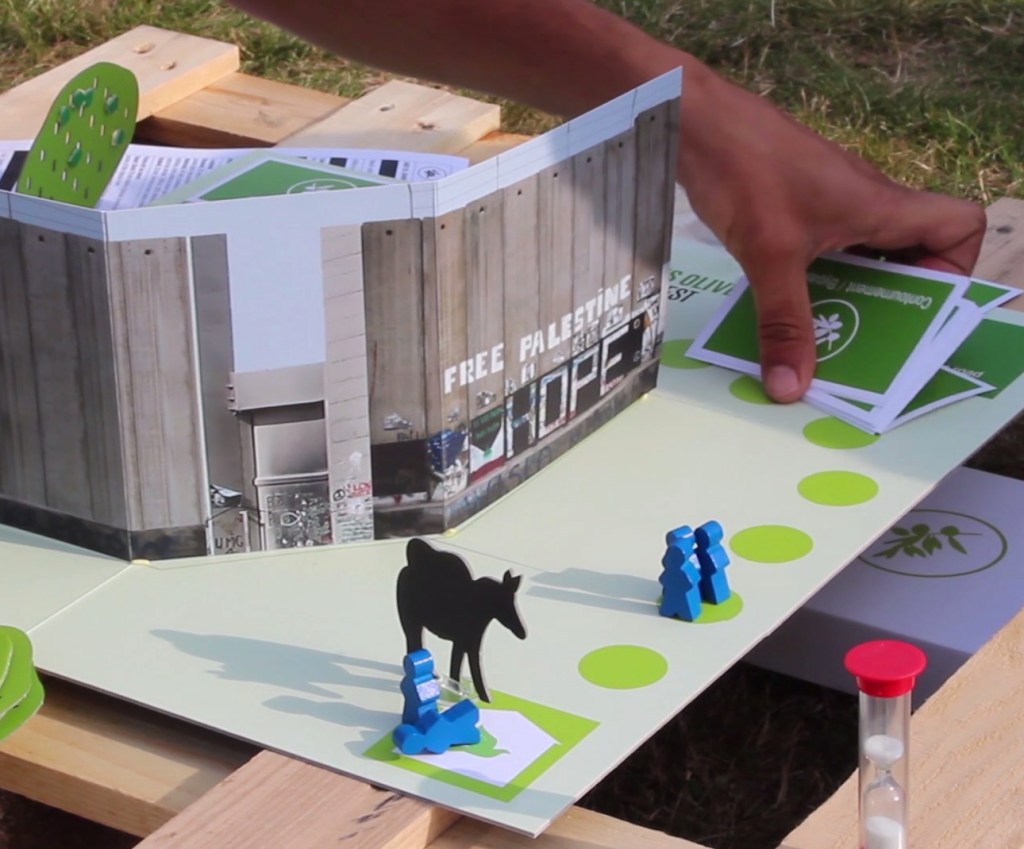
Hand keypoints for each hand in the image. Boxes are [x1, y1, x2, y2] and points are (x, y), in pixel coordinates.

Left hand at [676, 65, 986, 401]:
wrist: (697, 120)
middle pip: (911, 250)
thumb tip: (791, 387)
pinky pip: (825, 248)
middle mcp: (866, 202)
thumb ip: (783, 323)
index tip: (918, 309)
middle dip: (894, 300)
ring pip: (863, 253)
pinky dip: (815, 279)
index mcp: (881, 206)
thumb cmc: (746, 171)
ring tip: (827, 336)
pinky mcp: (797, 203)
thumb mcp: (768, 258)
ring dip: (851, 293)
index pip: (959, 225)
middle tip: (867, 342)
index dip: (954, 269)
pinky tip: (784, 307)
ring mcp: (831, 200)